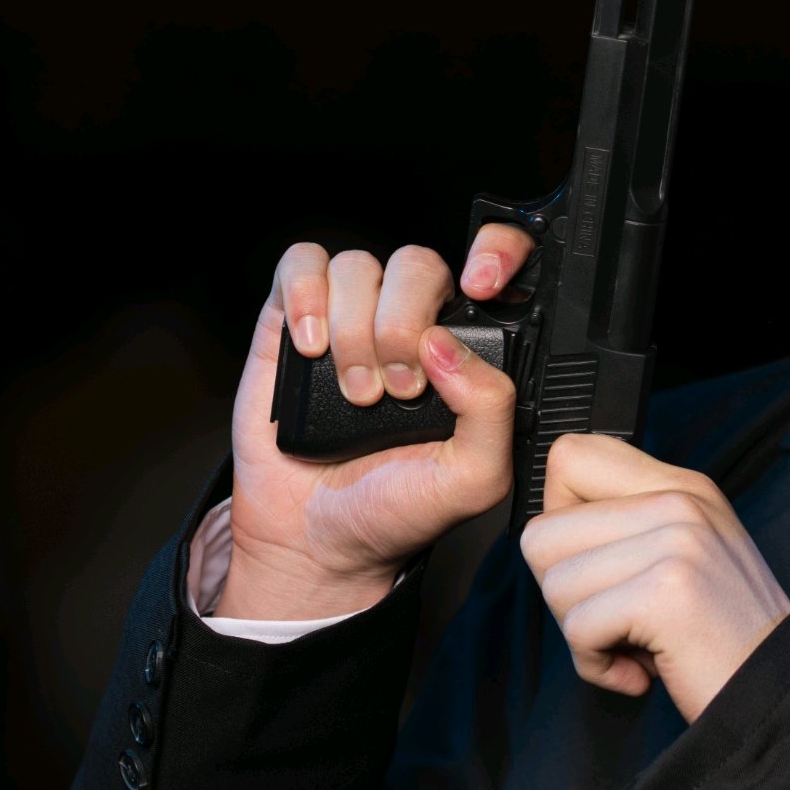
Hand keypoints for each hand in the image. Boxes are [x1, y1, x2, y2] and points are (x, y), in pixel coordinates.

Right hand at [219, 220, 537, 620]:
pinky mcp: (293, 320)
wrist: (320, 537)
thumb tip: (446, 343)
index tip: (482, 283)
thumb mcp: (474, 478)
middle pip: (417, 265)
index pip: (496, 265)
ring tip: (356, 392)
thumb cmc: (399, 507)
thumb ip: (491, 410)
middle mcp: (411, 322)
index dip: (496, 252)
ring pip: (358, 266)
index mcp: (467, 349)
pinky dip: (305, 297)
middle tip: (399, 389)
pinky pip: (301, 263)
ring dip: (354, 329)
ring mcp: (352, 317)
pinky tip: (310, 348)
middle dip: (404, 324)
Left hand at [521, 435, 789, 720]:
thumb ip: (625, 526)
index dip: (558, 520)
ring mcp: (676, 541)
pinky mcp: (666, 591)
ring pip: (554, 584)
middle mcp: (678, 500)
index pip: (569, 456)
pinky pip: (579, 628)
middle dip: (565, 594)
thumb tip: (545, 535)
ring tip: (635, 643)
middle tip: (617, 619)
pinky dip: (596, 665)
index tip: (595, 563)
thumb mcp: (682, 555)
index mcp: (680, 485)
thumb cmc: (719, 637)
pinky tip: (638, 671)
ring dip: (582, 635)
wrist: (779, 687)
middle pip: (542, 534)